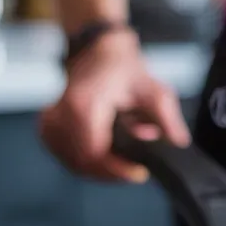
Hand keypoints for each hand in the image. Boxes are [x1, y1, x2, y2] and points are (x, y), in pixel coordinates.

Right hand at [40, 29, 190, 181]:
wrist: (98, 52)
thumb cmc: (122, 69)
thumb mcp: (154, 91)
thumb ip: (168, 120)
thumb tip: (177, 144)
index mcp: (85, 105)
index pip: (94, 153)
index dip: (117, 170)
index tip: (139, 173)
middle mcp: (62, 114)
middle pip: (83, 163)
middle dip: (111, 172)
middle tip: (134, 170)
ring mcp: (51, 120)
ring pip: (72, 162)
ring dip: (99, 169)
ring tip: (122, 161)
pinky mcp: (48, 126)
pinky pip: (65, 155)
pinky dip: (85, 162)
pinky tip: (104, 157)